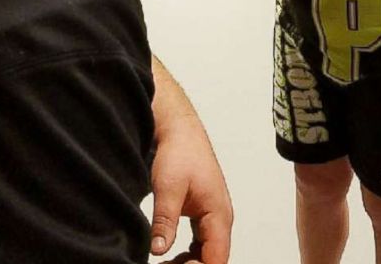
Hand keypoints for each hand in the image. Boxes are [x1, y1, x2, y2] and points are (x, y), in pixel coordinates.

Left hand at [150, 58, 232, 263]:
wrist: (180, 130)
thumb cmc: (181, 152)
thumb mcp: (168, 188)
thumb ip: (164, 221)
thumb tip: (159, 250)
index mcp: (219, 214)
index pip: (216, 259)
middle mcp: (220, 218)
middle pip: (214, 258)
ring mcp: (213, 216)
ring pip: (208, 252)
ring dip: (190, 263)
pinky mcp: (203, 212)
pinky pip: (201, 242)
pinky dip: (188, 254)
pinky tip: (170, 256)